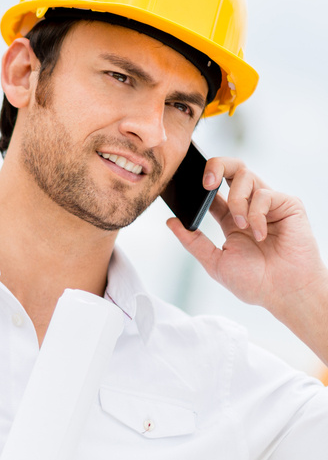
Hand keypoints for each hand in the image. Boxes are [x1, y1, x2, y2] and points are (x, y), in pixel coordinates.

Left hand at [166, 157, 327, 316]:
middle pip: (232, 168)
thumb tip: (170, 221)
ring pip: (246, 175)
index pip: (213, 190)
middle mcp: (249, 206)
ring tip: (240, 226)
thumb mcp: (214, 262)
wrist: (284, 293)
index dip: (199, 181)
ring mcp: (269, 204)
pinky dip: (257, 214)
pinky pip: (265, 194)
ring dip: (237, 201)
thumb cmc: (254, 282)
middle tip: (206, 183)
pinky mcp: (288, 205)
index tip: (186, 184)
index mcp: (230, 218)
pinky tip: (260, 234)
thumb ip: (192, 241)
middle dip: (216, 165)